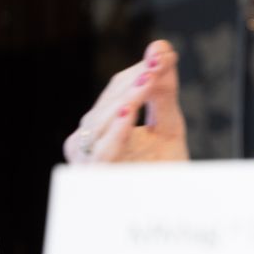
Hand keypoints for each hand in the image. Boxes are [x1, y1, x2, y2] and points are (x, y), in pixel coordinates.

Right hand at [62, 40, 190, 163]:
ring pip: (103, 121)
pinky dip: (115, 130)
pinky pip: (103, 150)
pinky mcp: (93, 175)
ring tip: (148, 79)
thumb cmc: (164, 167)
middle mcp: (87, 138)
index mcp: (101, 121)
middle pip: (110, 101)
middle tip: (158, 62)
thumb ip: (164, 88)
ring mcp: (86, 157)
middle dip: (135, 81)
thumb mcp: (167, 123)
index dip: (140, 70)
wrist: (168, 207)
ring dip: (128, 98)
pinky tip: (127, 112)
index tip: (162, 53)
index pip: (117, 88)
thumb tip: (162, 46)